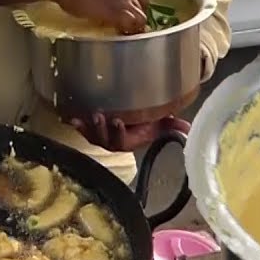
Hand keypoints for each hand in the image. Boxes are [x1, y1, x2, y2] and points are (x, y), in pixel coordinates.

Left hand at [67, 112, 188, 152]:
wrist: (138, 118)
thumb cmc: (148, 120)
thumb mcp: (160, 122)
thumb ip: (172, 125)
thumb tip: (188, 128)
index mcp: (130, 141)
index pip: (122, 142)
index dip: (118, 134)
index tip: (118, 120)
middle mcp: (114, 141)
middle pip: (105, 141)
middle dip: (101, 130)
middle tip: (99, 116)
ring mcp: (103, 135)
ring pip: (94, 136)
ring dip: (89, 128)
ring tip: (87, 116)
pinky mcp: (94, 128)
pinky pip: (84, 129)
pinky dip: (78, 125)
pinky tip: (71, 118)